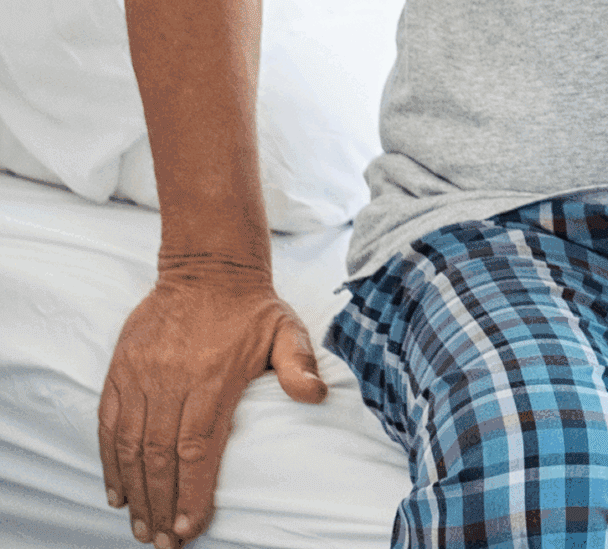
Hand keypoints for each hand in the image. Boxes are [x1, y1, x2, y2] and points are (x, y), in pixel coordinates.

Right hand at [99, 267, 325, 546]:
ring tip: (142, 528)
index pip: (198, 448)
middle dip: (162, 505)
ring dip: (134, 493)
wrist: (207, 267)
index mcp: (214, 377)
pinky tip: (117, 493)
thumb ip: (300, 364)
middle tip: (165, 543)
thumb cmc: (252, 307)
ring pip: (130, 446)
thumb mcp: (287, 328)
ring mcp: (142, 376)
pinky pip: (108, 424)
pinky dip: (109, 463)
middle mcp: (173, 380)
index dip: (192, 492)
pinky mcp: (120, 370)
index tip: (191, 528)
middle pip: (160, 457)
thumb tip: (316, 397)